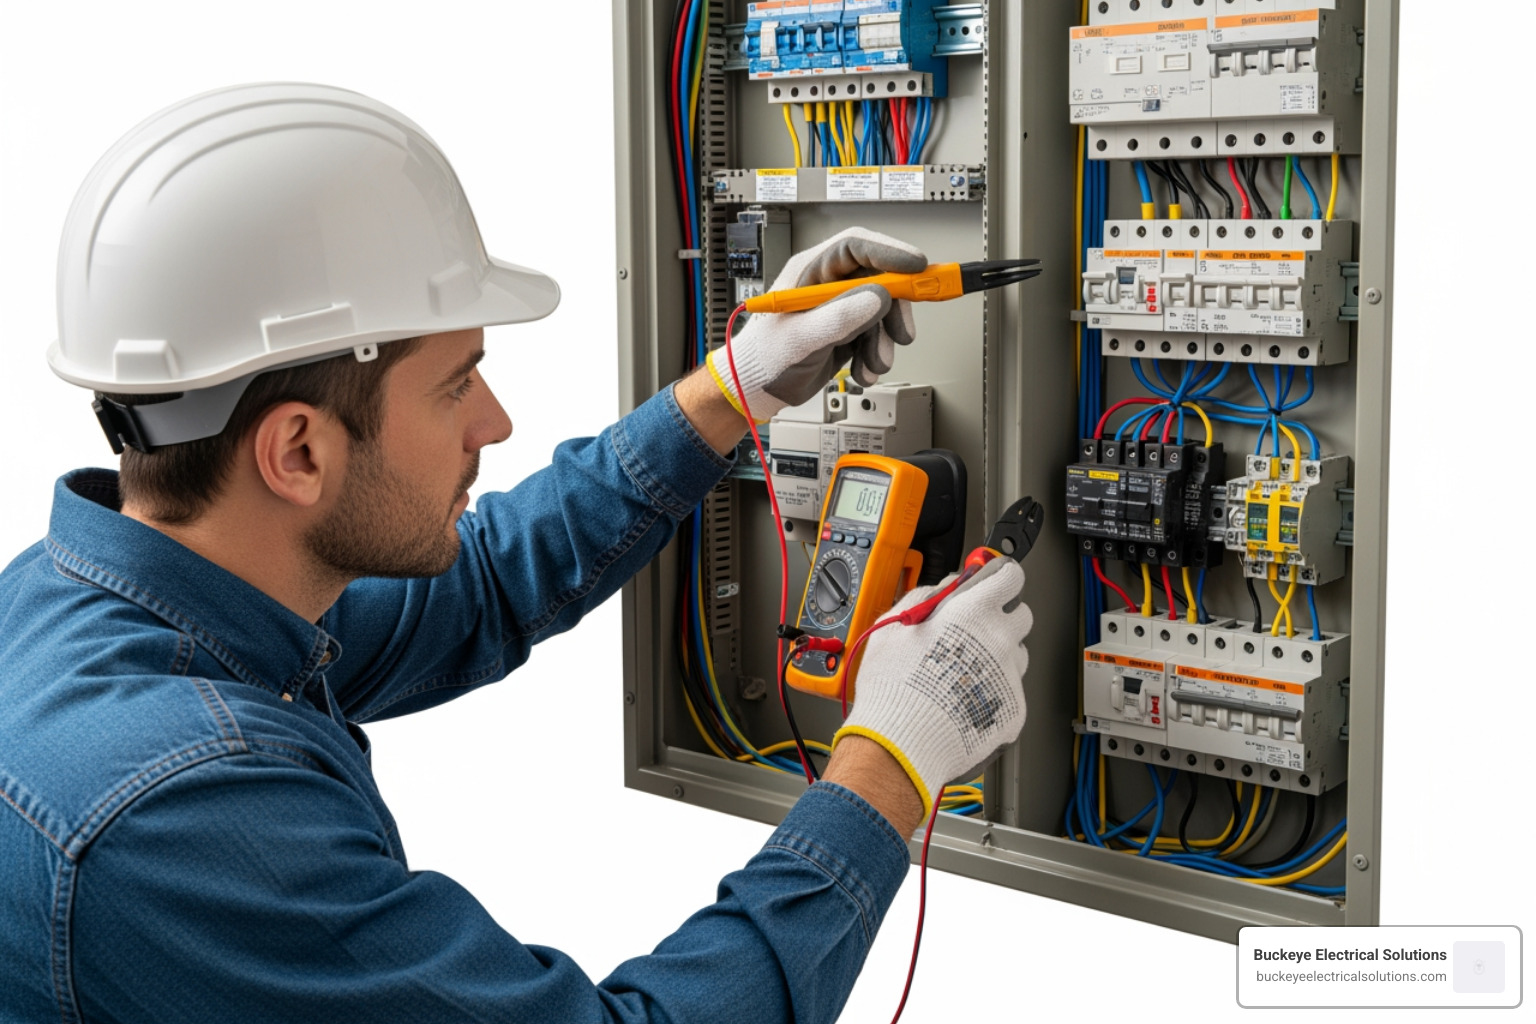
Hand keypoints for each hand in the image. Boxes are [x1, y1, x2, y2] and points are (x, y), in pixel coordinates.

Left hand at [708, 228, 926, 421]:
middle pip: (879, 279)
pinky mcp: (847, 330)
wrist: (757, 389)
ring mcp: (839, 307)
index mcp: (810, 271)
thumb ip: (838, 316)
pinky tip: (863, 370)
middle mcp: (828, 285)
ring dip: (884, 341)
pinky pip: (876, 335)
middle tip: (903, 332)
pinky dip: (875, 356)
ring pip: (882, 312)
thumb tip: (877, 297)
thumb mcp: (800, 337)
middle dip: (895, 309)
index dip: (889, 252)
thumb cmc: (764, 358)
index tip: (916, 266)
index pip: (856, 247)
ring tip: (873, 363)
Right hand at [833, 558, 1031, 817]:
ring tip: (962, 673)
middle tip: (972, 631)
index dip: (1000, 578)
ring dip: (997, 656)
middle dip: (1001, 617)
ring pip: (1017, 654)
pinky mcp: (1014, 709)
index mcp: (974, 612)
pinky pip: (1010, 691)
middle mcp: (1000, 640)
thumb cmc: (894, 687)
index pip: (1011, 577)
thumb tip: (943, 588)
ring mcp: (1010, 676)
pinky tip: (964, 699)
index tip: (991, 584)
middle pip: (1021, 615)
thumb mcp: (893, 626)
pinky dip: (992, 692)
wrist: (902, 744)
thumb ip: (925, 597)